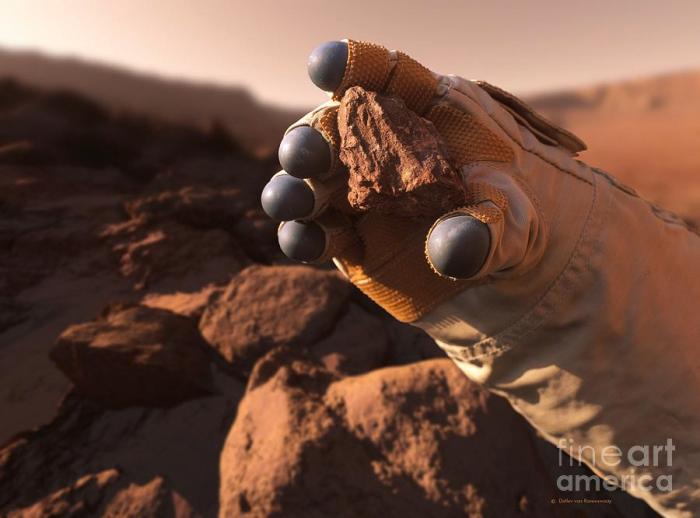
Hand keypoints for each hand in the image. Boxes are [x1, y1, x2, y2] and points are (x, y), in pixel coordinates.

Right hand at [261, 40, 593, 350]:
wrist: (511, 267)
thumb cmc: (515, 216)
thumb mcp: (513, 216)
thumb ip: (486, 228)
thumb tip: (449, 251)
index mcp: (422, 113)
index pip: (384, 78)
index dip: (352, 66)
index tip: (328, 65)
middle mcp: (378, 148)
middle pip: (328, 131)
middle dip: (310, 140)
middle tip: (307, 156)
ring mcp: (358, 195)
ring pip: (307, 183)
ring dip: (293, 190)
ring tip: (295, 202)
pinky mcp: (348, 240)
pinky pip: (313, 234)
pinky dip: (304, 236)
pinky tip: (307, 239)